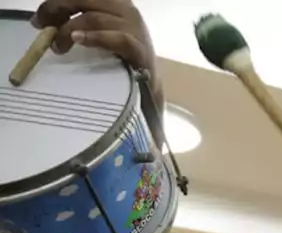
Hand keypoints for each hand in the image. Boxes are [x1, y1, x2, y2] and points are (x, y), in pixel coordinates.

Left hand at [34, 0, 154, 71]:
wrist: (148, 83)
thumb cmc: (120, 55)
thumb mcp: (101, 30)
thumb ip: (80, 20)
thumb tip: (47, 21)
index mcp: (115, 1)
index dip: (57, 2)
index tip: (41, 18)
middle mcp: (125, 9)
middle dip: (57, 10)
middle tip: (43, 28)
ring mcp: (134, 27)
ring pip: (94, 18)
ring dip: (69, 30)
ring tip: (58, 46)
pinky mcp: (139, 48)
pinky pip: (116, 38)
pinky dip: (95, 38)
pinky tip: (78, 40)